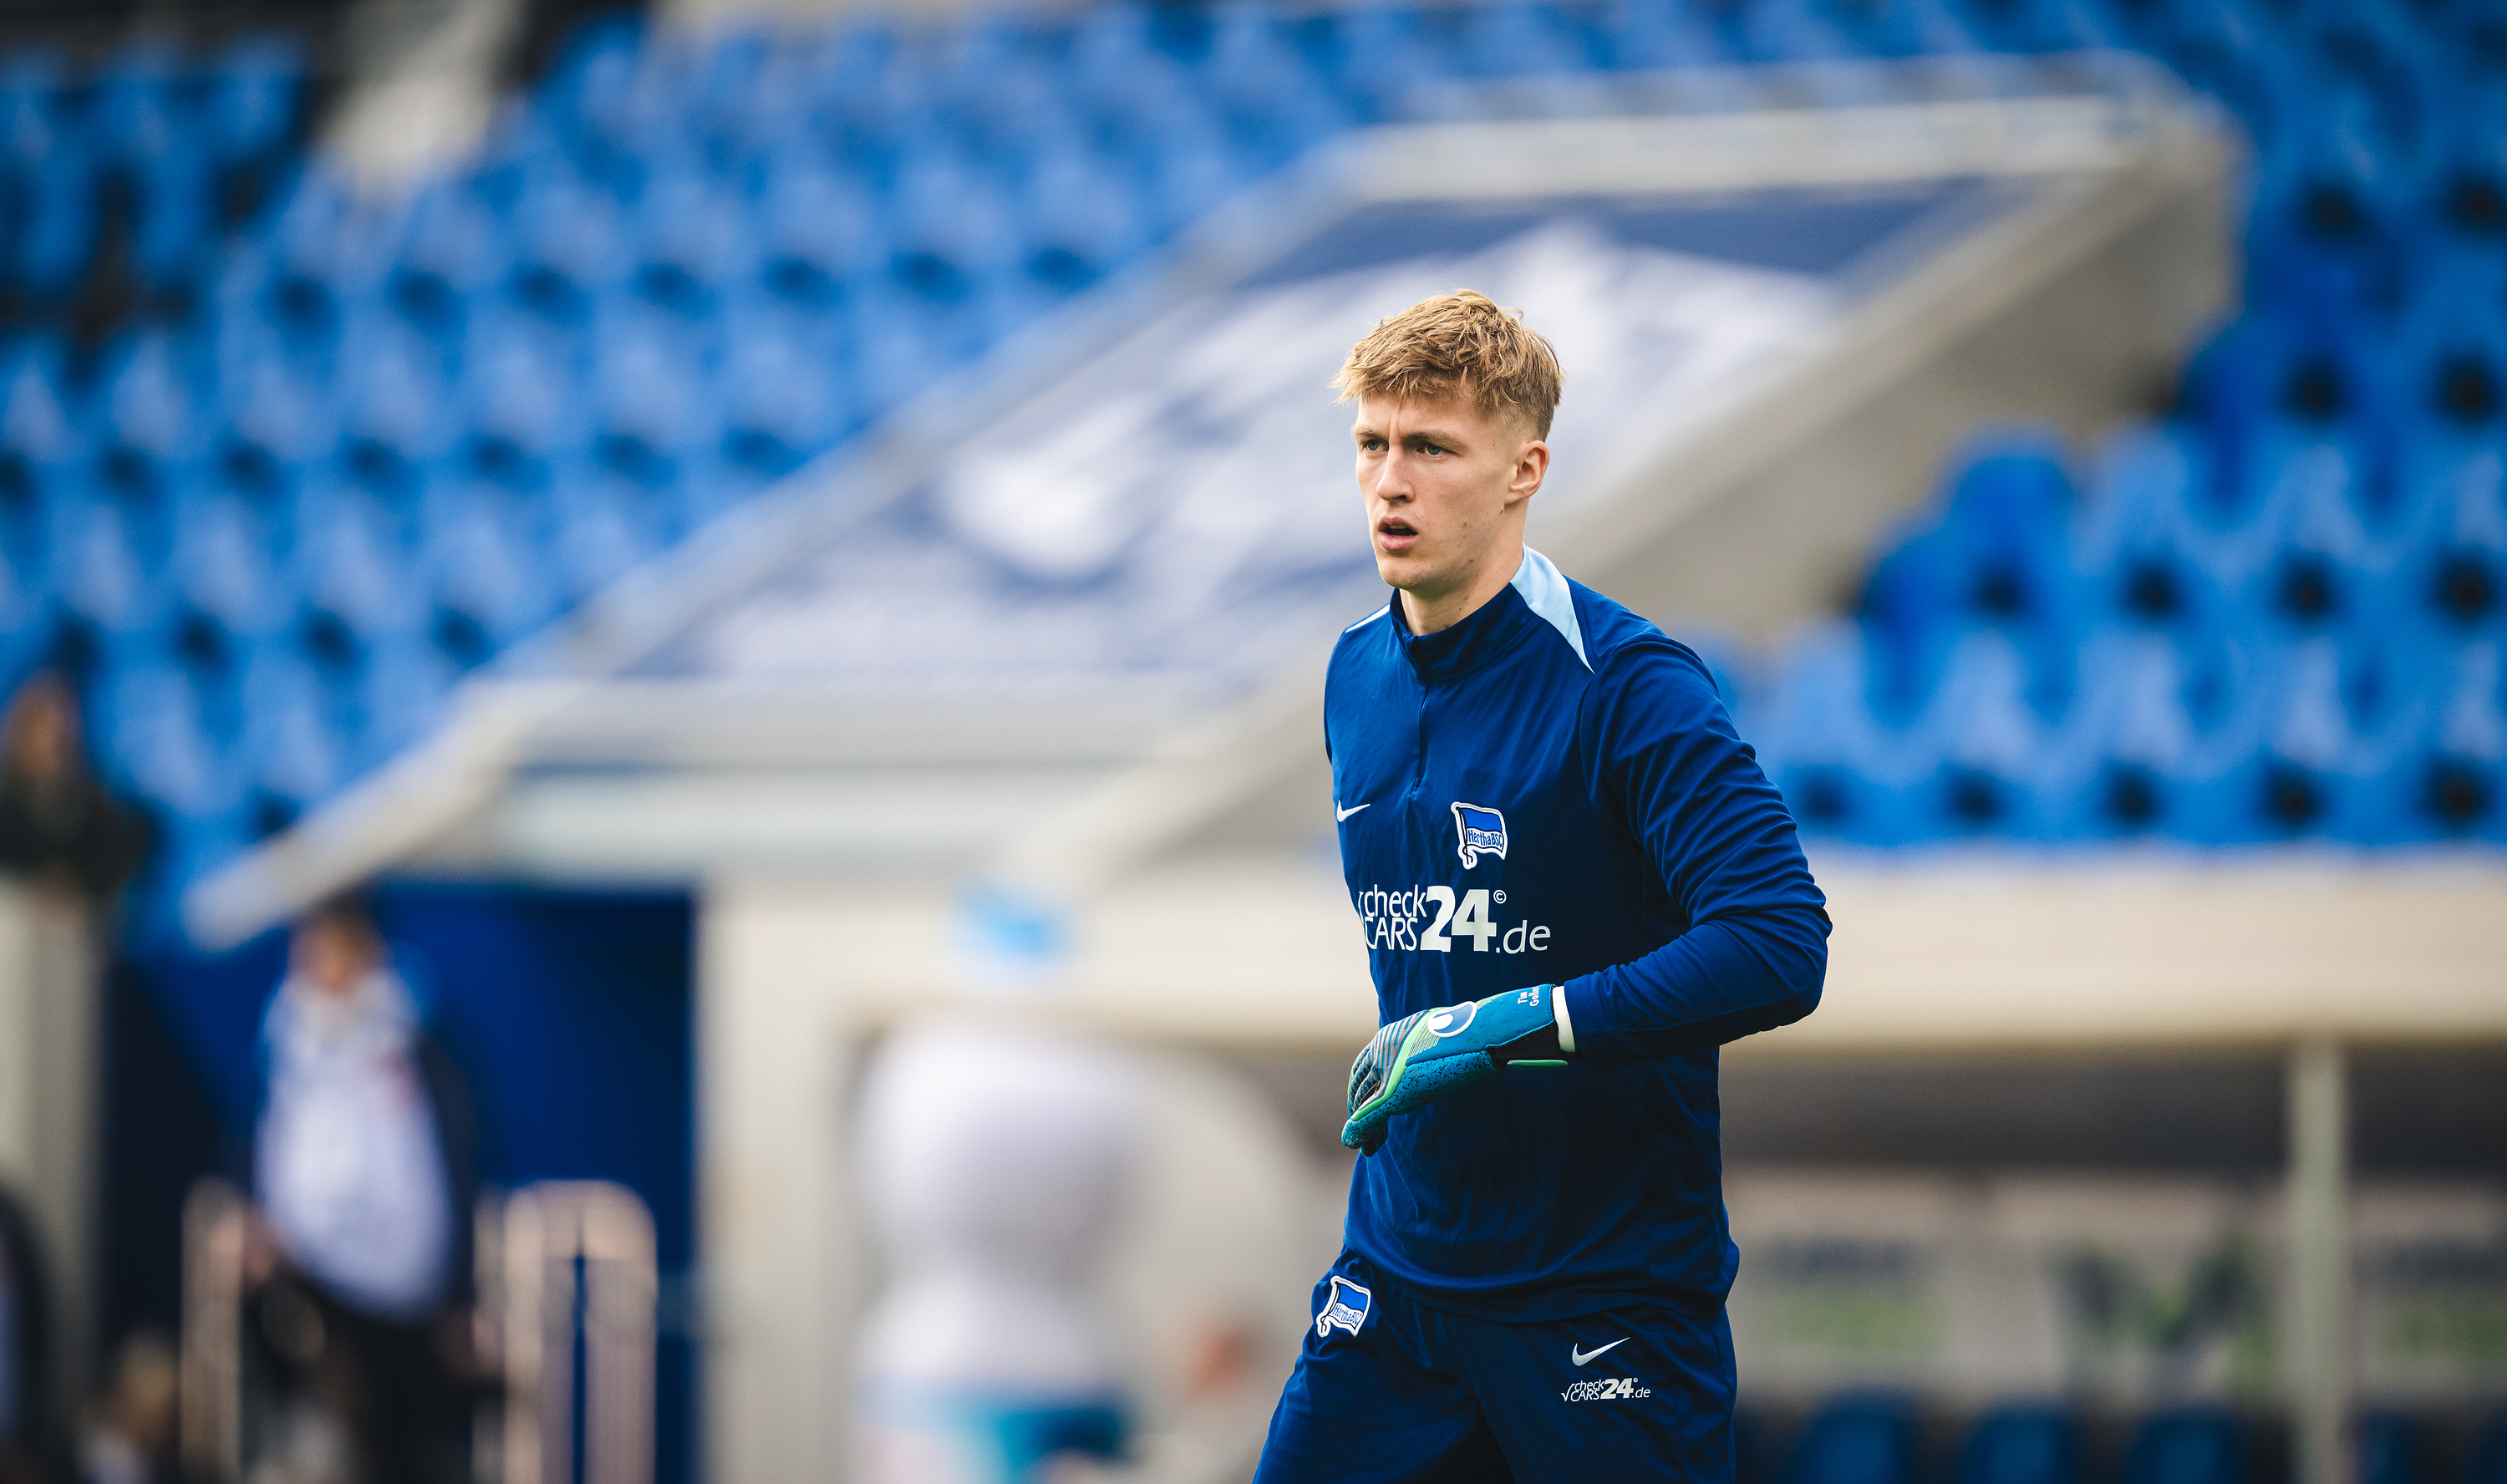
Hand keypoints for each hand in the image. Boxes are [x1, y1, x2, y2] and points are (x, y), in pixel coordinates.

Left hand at [1342, 986, 1564, 1154]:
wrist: (1480, 1034)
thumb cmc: (1469, 1035)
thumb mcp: (1443, 1040)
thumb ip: (1430, 1052)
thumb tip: (1443, 1059)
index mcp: (1391, 1036)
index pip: (1364, 1065)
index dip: (1361, 1087)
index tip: (1366, 1106)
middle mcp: (1383, 1050)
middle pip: (1360, 1085)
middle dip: (1359, 1110)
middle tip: (1363, 1133)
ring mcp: (1387, 1071)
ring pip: (1362, 1102)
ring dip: (1363, 1127)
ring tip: (1367, 1146)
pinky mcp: (1395, 1091)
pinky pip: (1368, 1115)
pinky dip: (1362, 1132)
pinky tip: (1364, 1145)